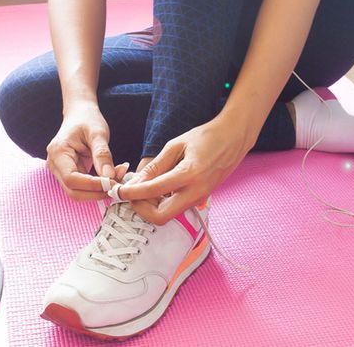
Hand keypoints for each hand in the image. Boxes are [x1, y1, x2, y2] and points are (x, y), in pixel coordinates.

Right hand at [46, 100, 123, 200]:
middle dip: (97, 192)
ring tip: (119, 176)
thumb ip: (102, 154)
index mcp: (58, 152)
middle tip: (119, 184)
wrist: (80, 114)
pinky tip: (113, 175)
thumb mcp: (98, 133)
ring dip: (99, 190)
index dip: (92, 185)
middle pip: (73, 191)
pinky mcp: (69, 172)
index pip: (71, 178)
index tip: (113, 183)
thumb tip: (110, 176)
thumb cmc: (87, 119)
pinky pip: (83, 186)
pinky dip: (98, 185)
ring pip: (78, 191)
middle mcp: (55, 164)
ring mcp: (60, 170)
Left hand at [117, 114, 251, 223]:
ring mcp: (201, 197)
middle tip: (132, 194)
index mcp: (189, 174)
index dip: (132, 193)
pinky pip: (178, 207)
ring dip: (152, 206)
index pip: (153, 191)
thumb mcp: (177, 145)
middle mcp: (196, 191)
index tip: (118, 191)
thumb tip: (137, 182)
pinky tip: (158, 187)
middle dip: (141, 209)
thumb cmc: (206, 136)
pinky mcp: (202, 198)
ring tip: (143, 188)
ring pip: (169, 214)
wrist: (235, 138)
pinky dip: (163, 202)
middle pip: (160, 217)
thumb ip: (156, 166)